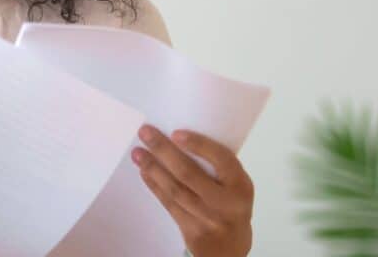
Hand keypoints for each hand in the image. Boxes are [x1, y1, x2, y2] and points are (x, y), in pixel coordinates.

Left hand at [131, 124, 253, 256]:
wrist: (230, 247)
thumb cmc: (231, 204)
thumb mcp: (235, 184)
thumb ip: (216, 165)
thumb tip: (178, 136)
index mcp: (240, 185)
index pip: (222, 160)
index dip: (199, 145)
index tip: (176, 133)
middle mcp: (224, 202)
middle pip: (189, 174)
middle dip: (164, 150)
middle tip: (145, 132)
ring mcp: (206, 218)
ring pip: (175, 190)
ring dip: (153, 168)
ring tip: (137, 152)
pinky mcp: (190, 229)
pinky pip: (168, 204)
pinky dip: (155, 186)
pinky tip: (143, 171)